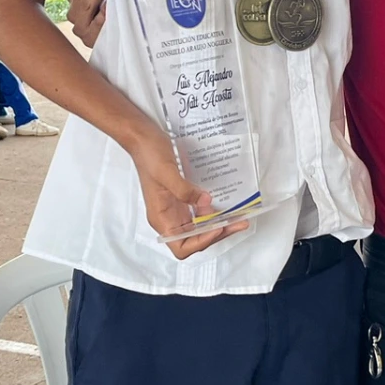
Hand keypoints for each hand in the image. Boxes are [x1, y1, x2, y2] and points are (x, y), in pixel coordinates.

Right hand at [129, 131, 246, 258]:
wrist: (144, 138)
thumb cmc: (149, 155)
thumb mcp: (166, 172)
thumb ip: (184, 190)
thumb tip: (206, 202)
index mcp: (161, 218)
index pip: (181, 246)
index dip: (201, 241)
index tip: (218, 227)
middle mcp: (169, 218)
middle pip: (195, 238)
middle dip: (218, 233)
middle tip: (239, 223)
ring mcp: (177, 209)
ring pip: (200, 226)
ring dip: (219, 224)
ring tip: (239, 217)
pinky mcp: (183, 198)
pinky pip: (200, 211)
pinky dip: (214, 211)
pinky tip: (228, 205)